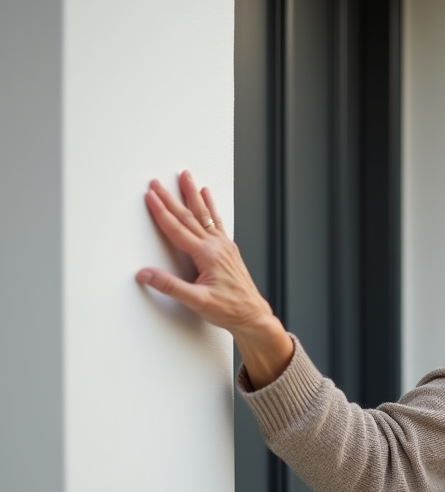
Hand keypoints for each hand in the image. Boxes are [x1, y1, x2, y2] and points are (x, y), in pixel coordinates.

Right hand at [137, 170, 292, 387]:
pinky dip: (211, 207)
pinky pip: (217, 222)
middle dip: (171, 198)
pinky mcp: (228, 249)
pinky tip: (207, 196)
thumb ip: (170, 286)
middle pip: (189, 217)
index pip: (178, 229)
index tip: (150, 196)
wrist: (252, 315)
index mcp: (207, 255)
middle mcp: (217, 246)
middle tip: (157, 182)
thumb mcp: (196, 301)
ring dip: (193, 195)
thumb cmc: (229, 309)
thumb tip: (145, 275)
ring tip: (186, 176)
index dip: (161, 212)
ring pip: (204, 214)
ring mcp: (224, 246)